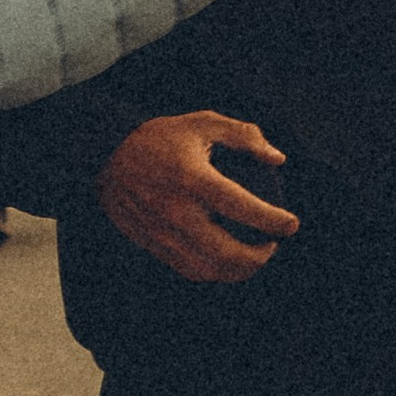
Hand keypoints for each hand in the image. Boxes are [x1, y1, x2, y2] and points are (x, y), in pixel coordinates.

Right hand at [97, 111, 297, 281]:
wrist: (104, 156)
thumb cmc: (157, 138)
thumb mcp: (202, 123)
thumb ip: (243, 136)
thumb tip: (277, 157)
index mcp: (193, 179)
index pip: (243, 209)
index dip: (274, 221)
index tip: (291, 224)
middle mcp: (178, 211)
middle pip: (229, 253)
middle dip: (260, 256)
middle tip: (272, 244)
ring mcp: (163, 233)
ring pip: (211, 270)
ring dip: (240, 270)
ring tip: (254, 256)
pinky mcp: (152, 244)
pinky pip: (189, 271)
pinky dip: (215, 272)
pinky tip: (227, 262)